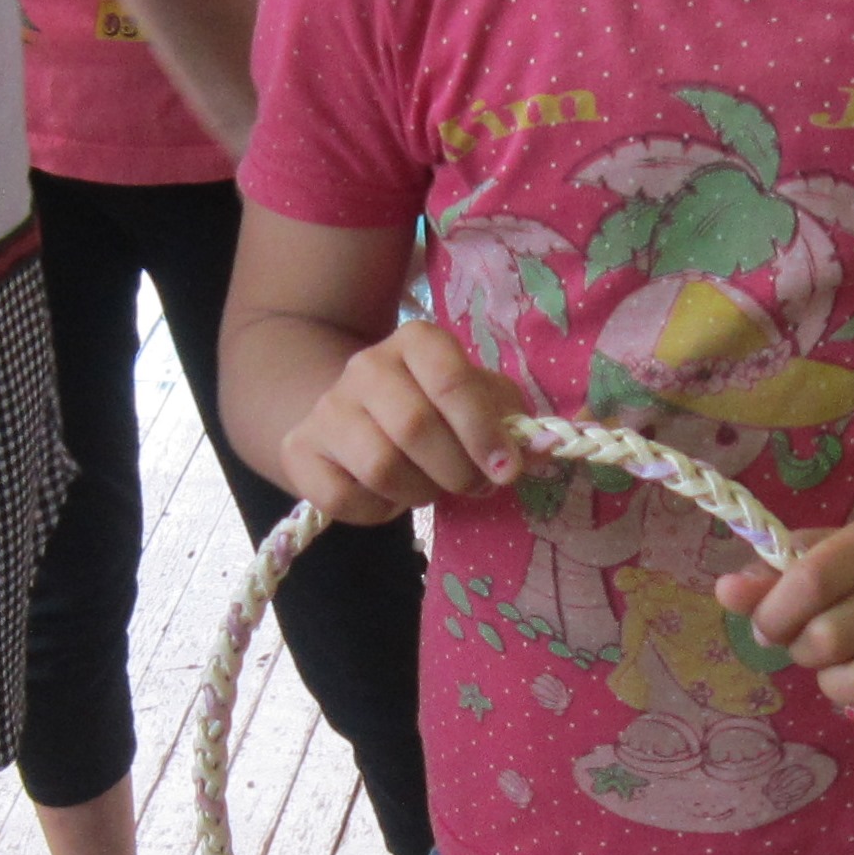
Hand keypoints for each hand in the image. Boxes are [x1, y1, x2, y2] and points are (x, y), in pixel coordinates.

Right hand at [276, 320, 525, 522]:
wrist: (353, 419)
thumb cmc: (435, 412)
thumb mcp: (481, 403)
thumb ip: (518, 423)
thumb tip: (553, 446)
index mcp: (416, 343)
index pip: (450, 380)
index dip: (483, 431)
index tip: (507, 470)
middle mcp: (365, 365)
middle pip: (414, 427)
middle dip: (456, 472)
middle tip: (473, 486)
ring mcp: (327, 407)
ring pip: (380, 467)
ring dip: (419, 493)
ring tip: (429, 488)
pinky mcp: (300, 450)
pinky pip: (343, 498)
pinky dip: (377, 512)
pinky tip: (387, 497)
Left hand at [715, 519, 853, 748]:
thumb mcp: (817, 561)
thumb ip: (768, 578)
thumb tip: (726, 592)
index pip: (811, 580)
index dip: (774, 613)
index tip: (769, 626)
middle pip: (831, 638)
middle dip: (804, 652)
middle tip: (813, 648)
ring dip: (834, 688)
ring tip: (841, 672)